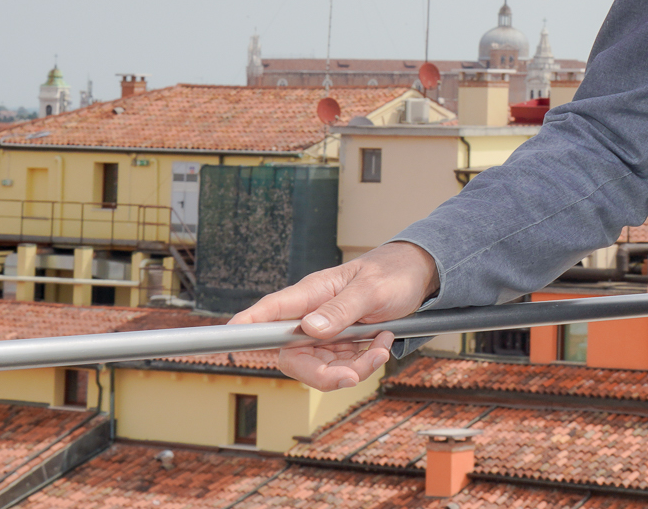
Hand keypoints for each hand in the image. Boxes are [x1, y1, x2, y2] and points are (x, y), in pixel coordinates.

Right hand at [228, 240, 440, 390]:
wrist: (416, 274)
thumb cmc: (391, 273)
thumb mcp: (372, 289)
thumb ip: (341, 309)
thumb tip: (309, 330)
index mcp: (311, 293)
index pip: (271, 310)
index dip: (249, 325)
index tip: (231, 336)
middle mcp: (311, 314)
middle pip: (294, 356)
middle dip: (324, 373)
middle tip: (355, 375)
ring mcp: (324, 330)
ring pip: (321, 367)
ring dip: (353, 367)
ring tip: (383, 346)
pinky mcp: (339, 342)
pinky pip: (341, 365)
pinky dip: (362, 362)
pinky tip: (382, 343)